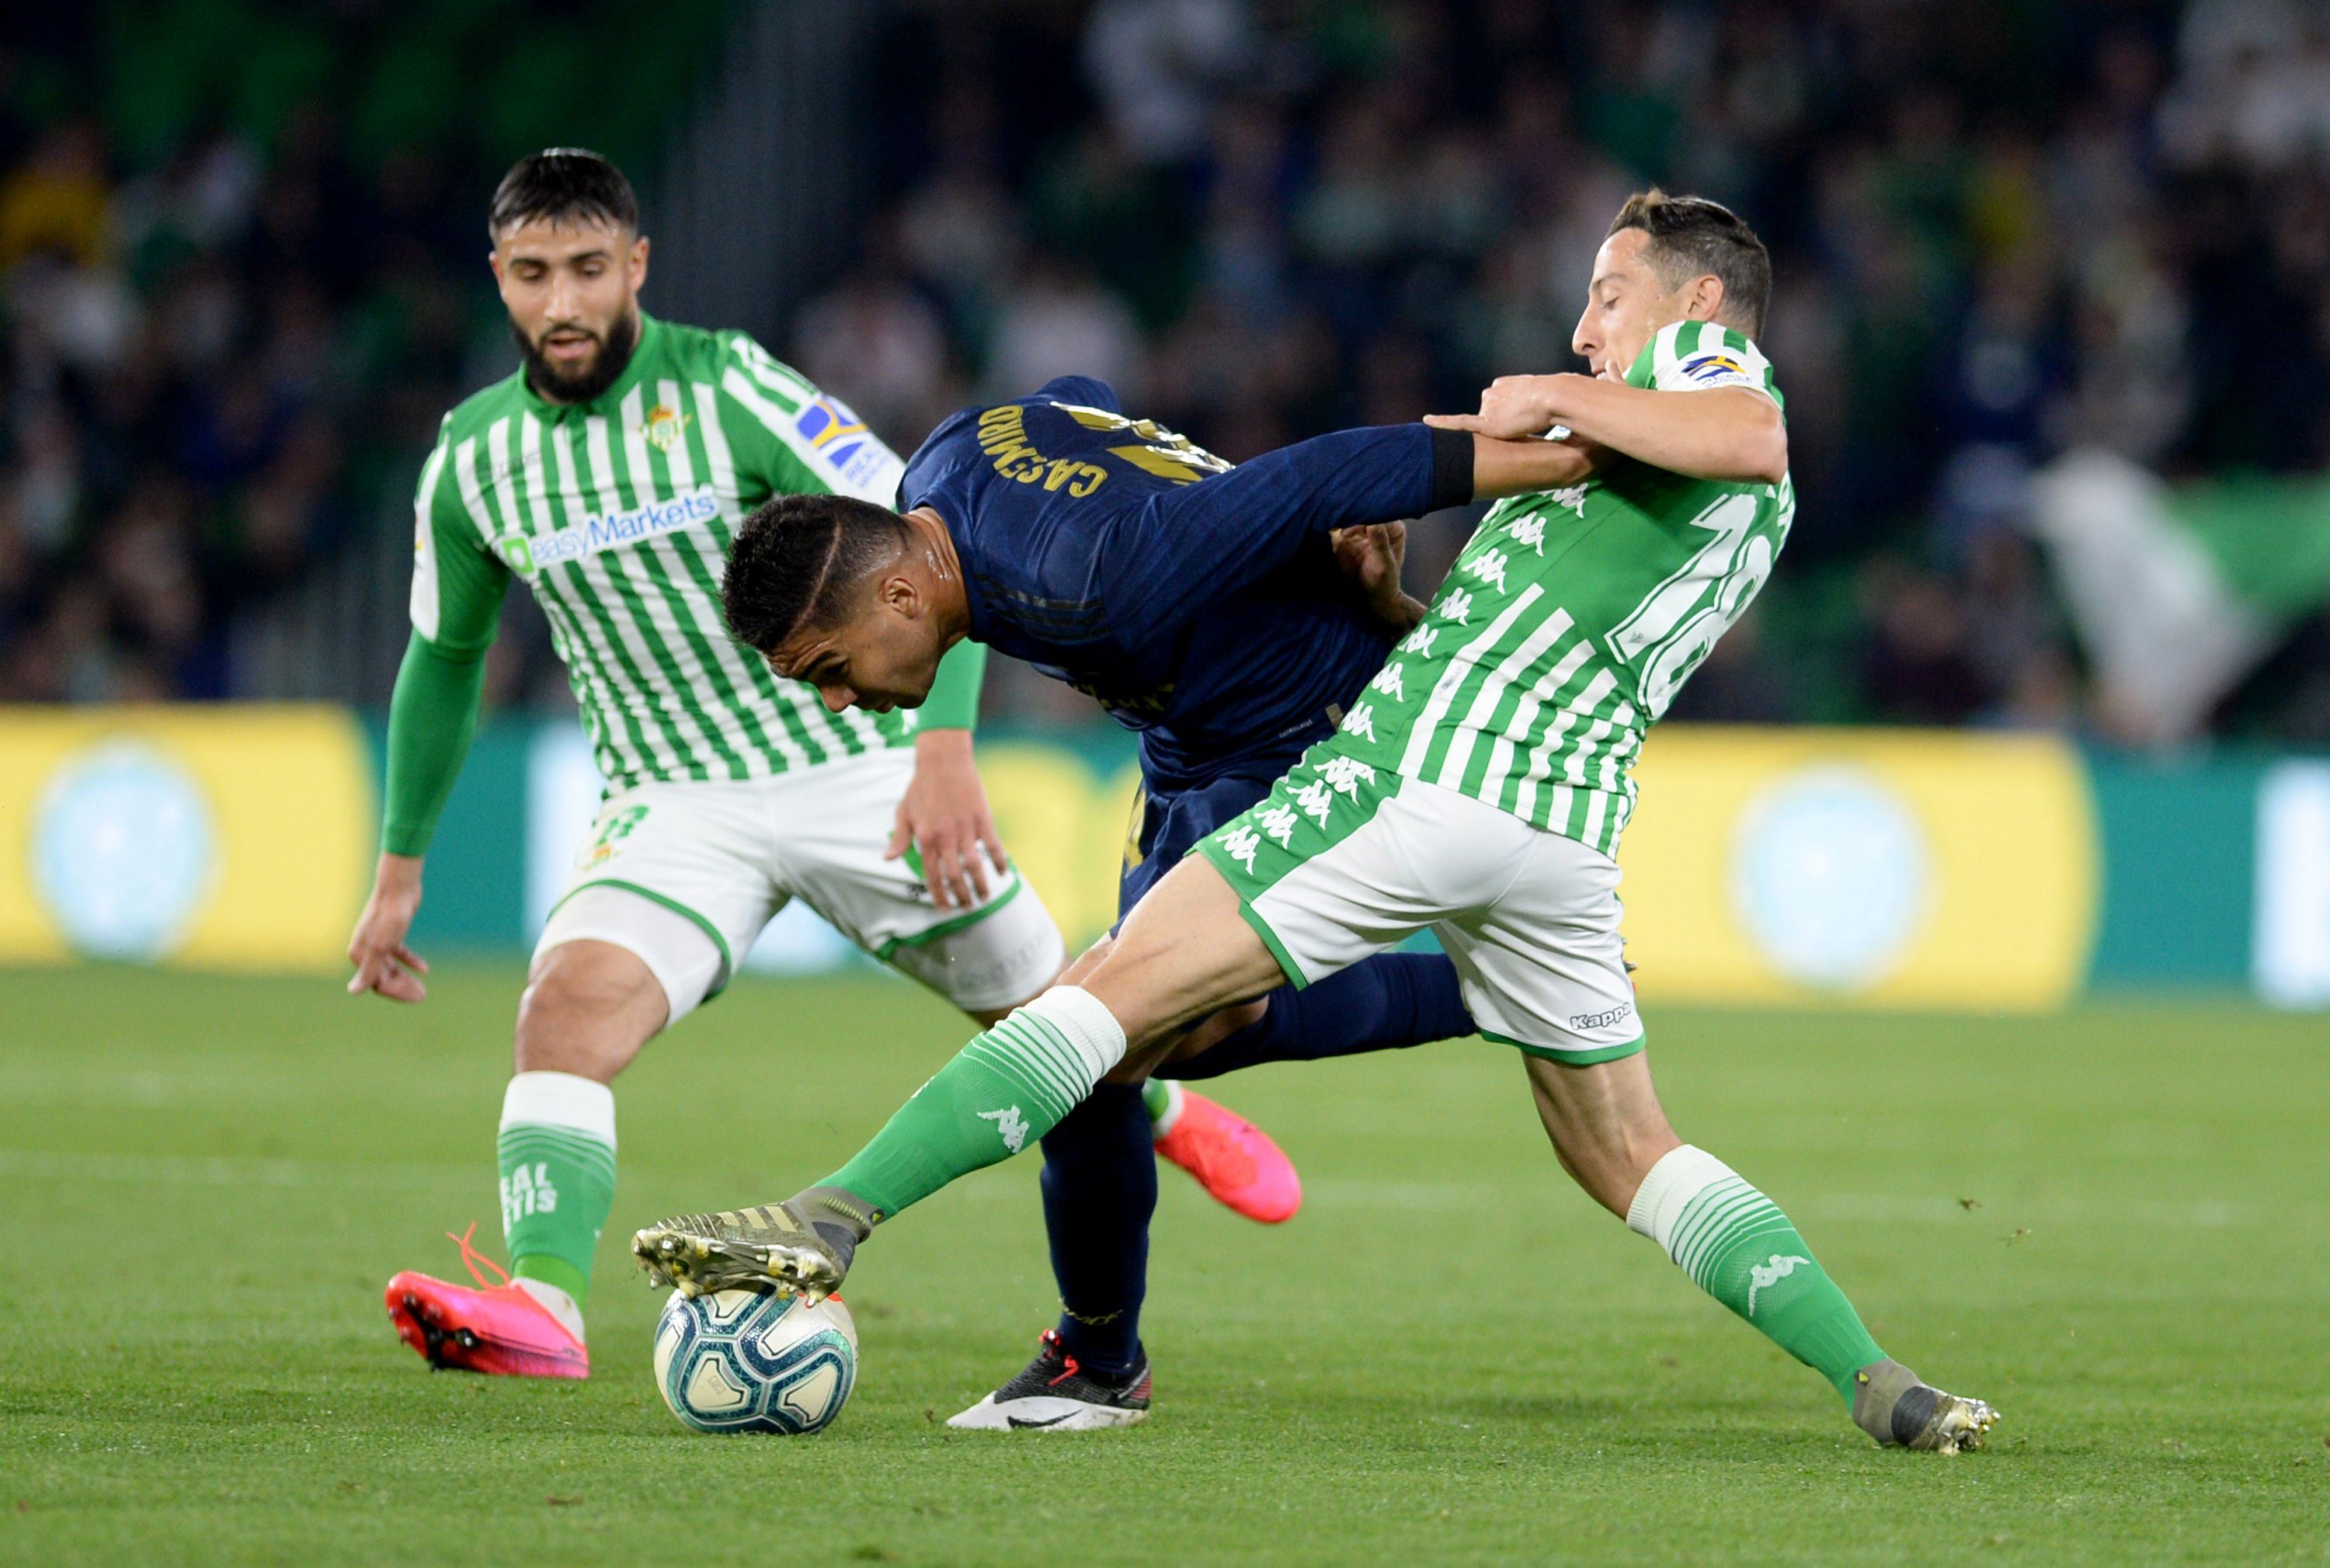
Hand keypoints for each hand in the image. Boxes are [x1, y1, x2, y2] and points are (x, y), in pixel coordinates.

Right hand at [347, 852, 428, 1001]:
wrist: (400, 887)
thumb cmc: (390, 916)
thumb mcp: (381, 946)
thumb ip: (369, 970)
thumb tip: (353, 992)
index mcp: (359, 954)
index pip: (375, 983)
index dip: (395, 992)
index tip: (416, 996)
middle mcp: (365, 949)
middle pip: (383, 977)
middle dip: (401, 987)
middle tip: (422, 995)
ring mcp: (378, 941)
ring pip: (391, 967)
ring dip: (405, 978)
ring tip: (422, 987)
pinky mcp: (392, 932)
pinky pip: (399, 953)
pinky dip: (410, 961)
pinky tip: (424, 969)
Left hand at [890, 729, 1008, 910]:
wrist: (943, 760)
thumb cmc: (920, 786)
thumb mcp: (903, 812)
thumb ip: (898, 837)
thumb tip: (888, 859)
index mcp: (925, 838)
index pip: (932, 876)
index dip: (938, 896)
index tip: (944, 909)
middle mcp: (945, 837)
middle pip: (954, 877)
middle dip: (961, 897)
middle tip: (967, 908)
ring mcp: (965, 829)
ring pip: (974, 866)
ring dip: (980, 885)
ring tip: (984, 898)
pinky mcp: (982, 818)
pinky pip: (993, 845)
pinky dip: (999, 861)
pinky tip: (1003, 873)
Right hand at [1331, 521, 1425, 635]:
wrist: (1370, 596)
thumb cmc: (1384, 582)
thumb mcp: (1384, 564)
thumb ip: (1380, 542)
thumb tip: (1373, 523)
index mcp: (1392, 527)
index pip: (1378, 514)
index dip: (1366, 516)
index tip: (1355, 523)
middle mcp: (1376, 524)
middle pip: (1361, 512)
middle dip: (1350, 514)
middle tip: (1340, 525)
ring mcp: (1359, 530)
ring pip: (1347, 517)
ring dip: (1338, 519)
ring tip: (1332, 528)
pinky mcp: (1344, 537)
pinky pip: (1336, 527)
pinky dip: (1329, 527)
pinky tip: (1325, 530)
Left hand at [1425, 373, 1594, 439]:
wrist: (1561, 397)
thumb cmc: (1575, 396)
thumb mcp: (1580, 390)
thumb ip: (1591, 381)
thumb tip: (1615, 367)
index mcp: (1516, 384)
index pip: (1504, 397)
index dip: (1512, 409)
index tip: (1522, 415)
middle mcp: (1498, 392)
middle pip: (1492, 408)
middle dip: (1501, 418)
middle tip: (1518, 423)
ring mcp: (1490, 407)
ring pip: (1484, 419)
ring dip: (1494, 426)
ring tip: (1512, 430)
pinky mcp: (1486, 423)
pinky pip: (1459, 424)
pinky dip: (1442, 423)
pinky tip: (1425, 423)